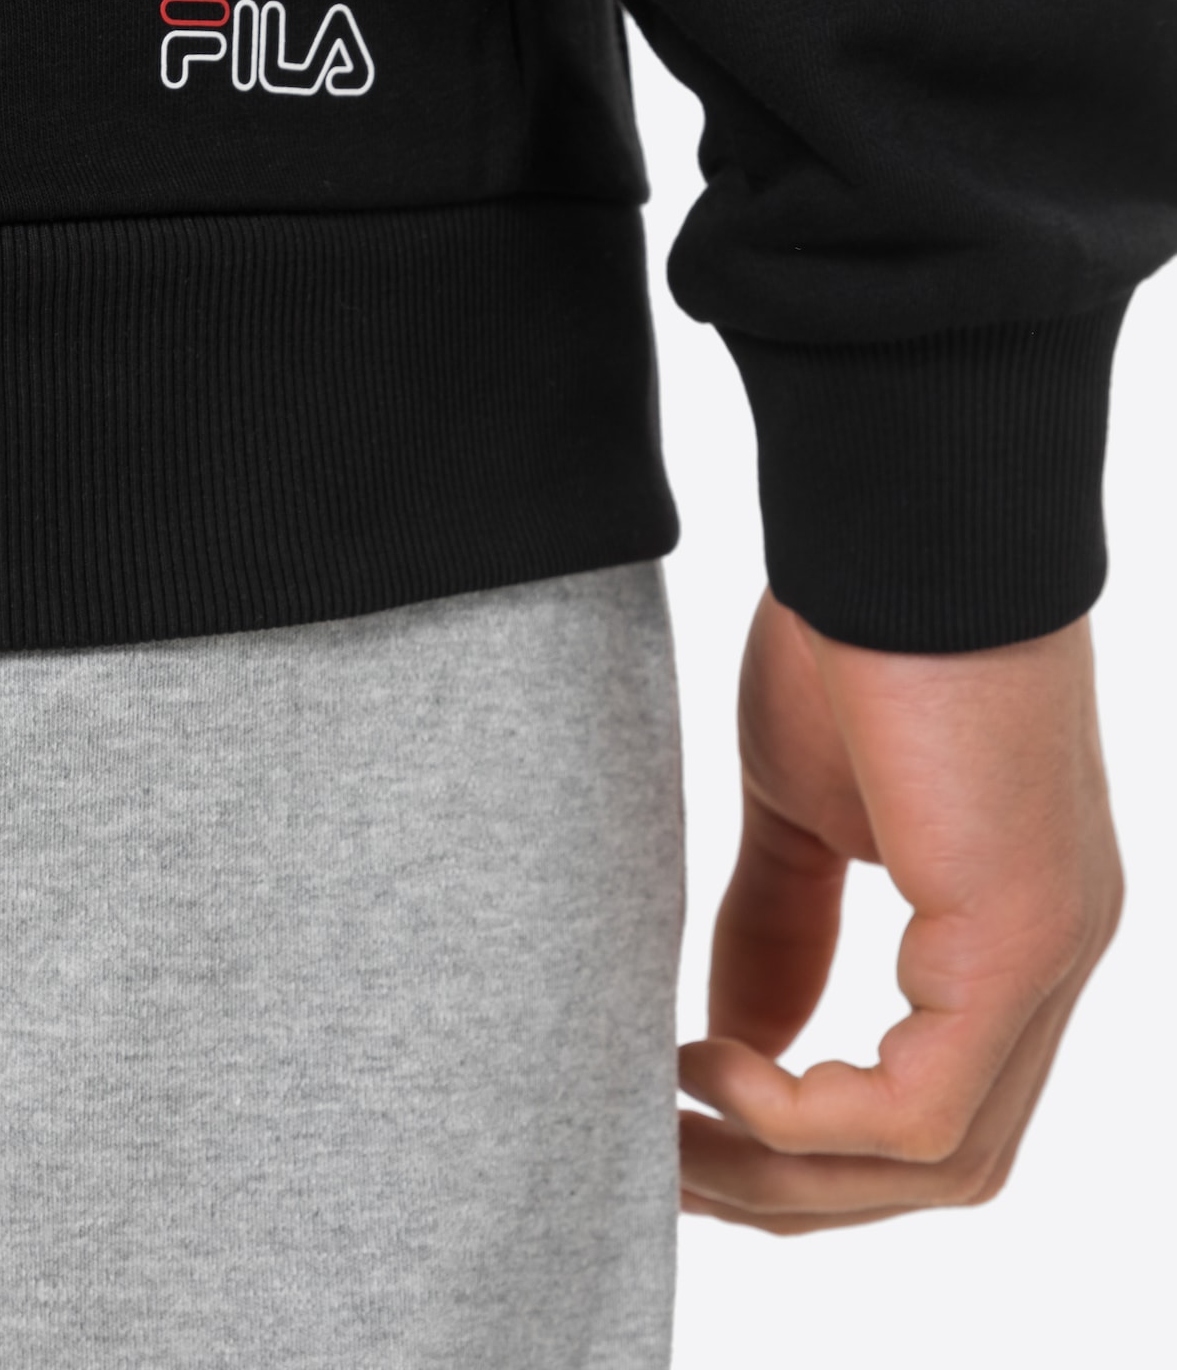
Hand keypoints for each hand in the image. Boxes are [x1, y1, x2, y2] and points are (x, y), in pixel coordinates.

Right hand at [678, 584, 1123, 1233]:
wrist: (902, 524)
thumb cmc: (856, 636)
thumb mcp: (798, 811)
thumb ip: (776, 929)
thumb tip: (732, 1044)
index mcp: (1007, 930)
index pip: (939, 1107)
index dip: (816, 1151)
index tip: (693, 1129)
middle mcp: (1050, 960)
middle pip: (943, 1164)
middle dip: (794, 1192)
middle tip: (666, 1168)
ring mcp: (1048, 952)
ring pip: (942, 1160)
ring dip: (792, 1176)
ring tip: (674, 1133)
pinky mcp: (1020, 933)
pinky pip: (924, 1108)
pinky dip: (810, 1117)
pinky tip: (719, 1068)